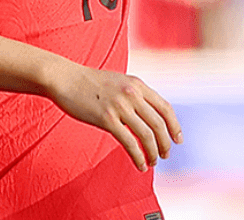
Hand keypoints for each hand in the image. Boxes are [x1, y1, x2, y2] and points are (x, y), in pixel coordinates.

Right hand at [44, 62, 182, 171]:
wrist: (65, 78)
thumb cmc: (90, 82)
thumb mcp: (119, 82)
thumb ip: (134, 94)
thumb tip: (147, 114)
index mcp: (138, 84)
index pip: (165, 108)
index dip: (174, 126)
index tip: (178, 140)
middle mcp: (132, 94)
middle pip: (159, 124)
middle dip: (165, 143)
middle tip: (165, 155)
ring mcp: (120, 106)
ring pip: (146, 135)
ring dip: (153, 153)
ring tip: (152, 162)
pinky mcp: (106, 119)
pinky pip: (129, 142)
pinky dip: (138, 156)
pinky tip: (139, 165)